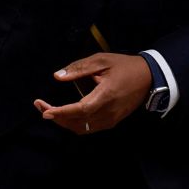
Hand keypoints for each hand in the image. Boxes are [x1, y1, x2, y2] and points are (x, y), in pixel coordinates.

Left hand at [32, 53, 152, 134]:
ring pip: (83, 129)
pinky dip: (74, 124)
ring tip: (48, 109)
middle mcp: (109, 112)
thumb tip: (58, 76)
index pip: (80, 110)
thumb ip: (79, 68)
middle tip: (39, 105)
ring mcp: (112, 119)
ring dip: (64, 122)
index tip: (44, 111)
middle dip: (56, 117)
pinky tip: (65, 114)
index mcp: (106, 95)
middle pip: (78, 123)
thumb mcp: (101, 60)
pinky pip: (90, 128)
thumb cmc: (124, 66)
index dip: (61, 112)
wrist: (149, 78)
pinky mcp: (113, 121)